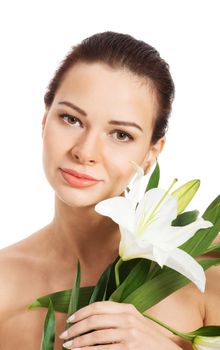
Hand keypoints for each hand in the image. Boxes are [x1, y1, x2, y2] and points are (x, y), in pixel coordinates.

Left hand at [59, 301, 180, 348]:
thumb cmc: (148, 338)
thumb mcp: (135, 321)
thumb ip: (117, 316)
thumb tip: (91, 318)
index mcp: (128, 308)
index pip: (99, 306)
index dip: (82, 312)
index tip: (70, 319)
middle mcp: (127, 318)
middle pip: (94, 319)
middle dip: (76, 327)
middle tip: (65, 334)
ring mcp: (128, 333)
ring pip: (95, 335)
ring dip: (78, 341)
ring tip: (68, 345)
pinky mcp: (128, 348)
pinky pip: (102, 349)